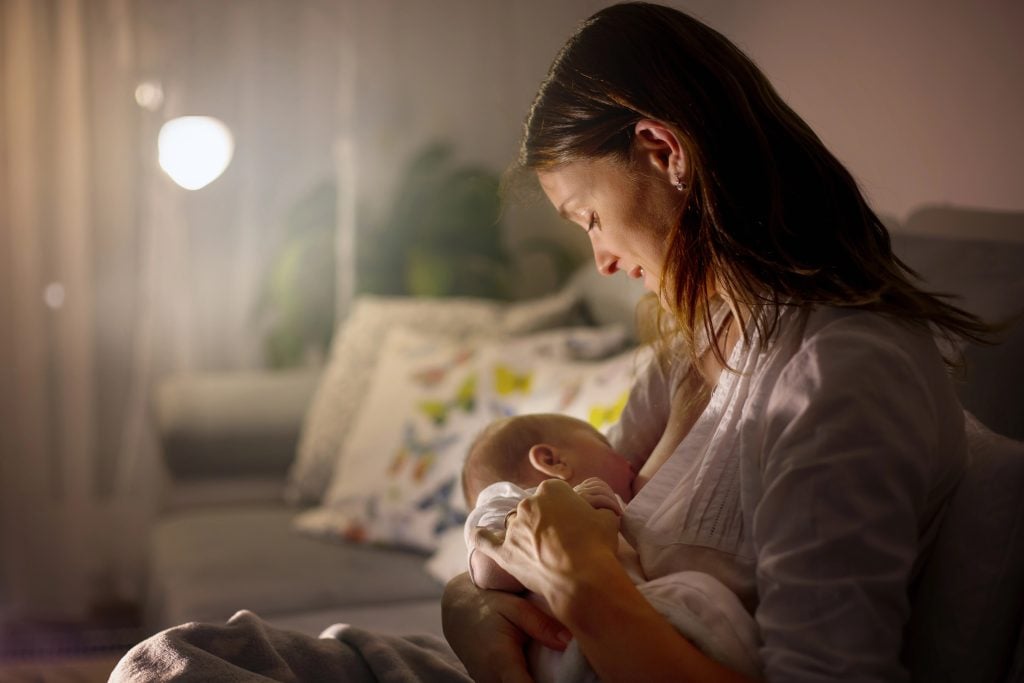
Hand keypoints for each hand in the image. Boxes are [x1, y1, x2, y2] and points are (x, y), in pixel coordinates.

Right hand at [442, 572, 569, 682]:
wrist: (457, 610)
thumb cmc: (488, 604)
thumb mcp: (515, 606)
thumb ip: (541, 625)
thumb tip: (568, 642)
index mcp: (501, 660)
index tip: (568, 682)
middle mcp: (491, 679)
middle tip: (569, 676)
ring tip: (558, 675)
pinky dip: (526, 682)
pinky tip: (538, 674)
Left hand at [474, 479, 621, 612]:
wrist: (582, 579)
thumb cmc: (597, 546)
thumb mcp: (607, 518)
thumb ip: (597, 509)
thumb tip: (595, 511)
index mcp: (552, 490)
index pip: (554, 493)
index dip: (564, 508)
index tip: (573, 522)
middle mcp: (528, 503)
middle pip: (533, 507)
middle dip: (544, 519)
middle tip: (560, 540)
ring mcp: (514, 528)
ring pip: (514, 524)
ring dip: (523, 532)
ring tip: (538, 549)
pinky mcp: (505, 552)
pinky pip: (485, 541)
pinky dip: (480, 536)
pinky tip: (478, 533)